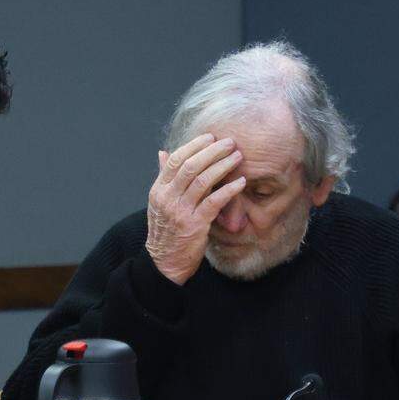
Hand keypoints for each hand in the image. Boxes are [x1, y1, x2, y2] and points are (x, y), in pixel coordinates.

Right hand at [145, 133, 245, 284]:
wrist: (165, 262)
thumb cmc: (166, 230)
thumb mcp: (159, 202)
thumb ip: (163, 177)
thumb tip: (163, 153)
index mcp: (158, 190)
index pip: (174, 160)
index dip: (194, 146)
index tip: (210, 137)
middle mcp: (167, 199)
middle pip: (190, 167)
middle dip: (212, 151)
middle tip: (230, 142)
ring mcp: (180, 212)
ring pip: (203, 181)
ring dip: (223, 166)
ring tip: (238, 157)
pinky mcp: (195, 225)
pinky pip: (214, 202)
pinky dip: (229, 190)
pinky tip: (240, 182)